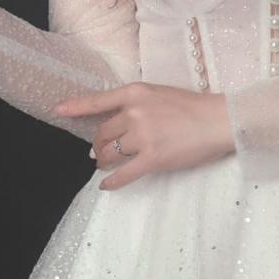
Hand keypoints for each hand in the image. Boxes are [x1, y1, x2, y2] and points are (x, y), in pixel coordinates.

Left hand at [54, 84, 235, 190]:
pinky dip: (112, 181)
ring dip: (104, 160)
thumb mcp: (160, 93)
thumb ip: (137, 104)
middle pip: (103, 132)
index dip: (76, 107)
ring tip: (103, 164)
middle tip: (99, 151)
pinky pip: (124, 174)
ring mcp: (143, 137)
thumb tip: (115, 124)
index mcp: (136, 93)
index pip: (98, 101)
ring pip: (110, 153)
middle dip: (98, 144)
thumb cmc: (194, 106)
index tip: (58, 110)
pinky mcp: (153, 159)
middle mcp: (134, 113)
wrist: (220, 120)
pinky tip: (105, 185)